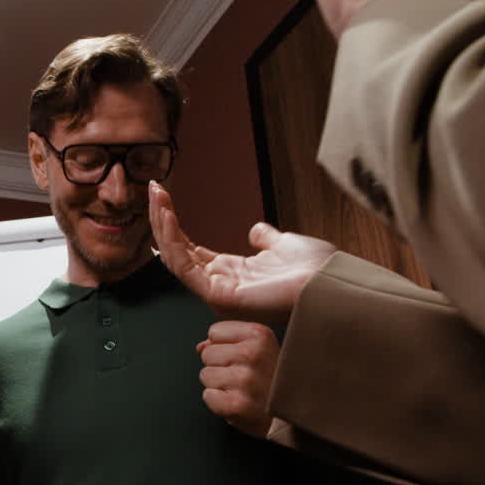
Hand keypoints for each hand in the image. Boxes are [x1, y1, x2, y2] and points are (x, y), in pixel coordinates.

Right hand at [149, 181, 335, 322]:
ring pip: (175, 257)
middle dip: (161, 219)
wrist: (331, 283)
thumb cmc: (315, 272)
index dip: (174, 223)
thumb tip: (256, 230)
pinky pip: (184, 267)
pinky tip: (169, 216)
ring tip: (157, 196)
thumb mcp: (285, 245)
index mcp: (231, 275)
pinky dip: (172, 240)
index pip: (189, 248)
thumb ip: (266, 238)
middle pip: (176, 251)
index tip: (164, 194)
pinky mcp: (218, 295)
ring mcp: (216, 293)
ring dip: (162, 225)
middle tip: (153, 189)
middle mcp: (218, 285)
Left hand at [198, 321, 279, 438]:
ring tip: (243, 391)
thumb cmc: (274, 381)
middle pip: (207, 354)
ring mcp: (245, 380)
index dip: (224, 347)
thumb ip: (229, 341)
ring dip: (219, 386)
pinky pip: (208, 396)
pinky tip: (238, 404)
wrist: (294, 416)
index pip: (214, 332)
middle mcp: (253, 354)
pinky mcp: (237, 404)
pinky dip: (218, 403)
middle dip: (220, 366)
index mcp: (259, 335)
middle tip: (245, 378)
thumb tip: (200, 346)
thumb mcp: (261, 350)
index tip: (245, 359)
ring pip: (205, 375)